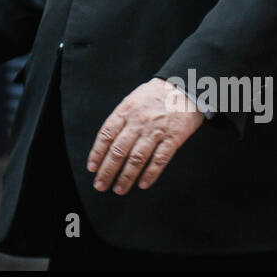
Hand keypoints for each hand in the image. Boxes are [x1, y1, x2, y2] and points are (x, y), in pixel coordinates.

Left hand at [87, 78, 203, 193]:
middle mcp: (138, 121)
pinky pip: (159, 159)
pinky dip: (150, 173)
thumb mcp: (132, 100)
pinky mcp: (173, 137)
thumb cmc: (154, 96)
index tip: (92, 168)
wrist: (184, 87)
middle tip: (100, 185)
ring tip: (119, 189)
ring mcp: (156, 130)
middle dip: (107, 171)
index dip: (97, 153)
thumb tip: (106, 144)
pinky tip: (142, 184)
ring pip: (137, 158)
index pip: (106, 135)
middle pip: (118, 150)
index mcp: (125, 111)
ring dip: (126, 177)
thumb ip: (120, 120)